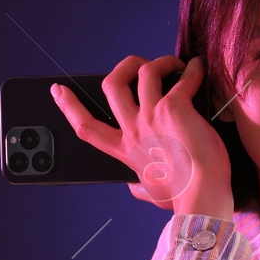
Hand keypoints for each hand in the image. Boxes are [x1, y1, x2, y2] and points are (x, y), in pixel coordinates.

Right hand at [50, 55, 233, 218]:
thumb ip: (140, 188)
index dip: (69, 107)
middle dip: (123, 67)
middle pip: (113, 86)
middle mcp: (134, 129)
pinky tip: (198, 68)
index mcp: (125, 150)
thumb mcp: (153, 194)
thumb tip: (134, 188)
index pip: (87, 127)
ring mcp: (152, 116)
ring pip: (144, 71)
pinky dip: (192, 69)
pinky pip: (182, 78)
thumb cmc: (182, 197)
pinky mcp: (174, 108)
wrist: (201, 195)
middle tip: (138, 65)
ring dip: (160, 62)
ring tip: (175, 65)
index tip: (58, 90)